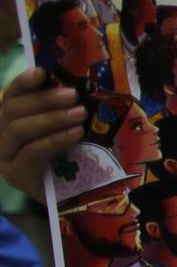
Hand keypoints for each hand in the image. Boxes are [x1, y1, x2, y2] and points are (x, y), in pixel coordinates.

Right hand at [0, 67, 85, 201]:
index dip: (22, 82)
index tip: (41, 71)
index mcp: (6, 120)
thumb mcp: (61, 128)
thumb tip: (70, 83)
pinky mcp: (15, 175)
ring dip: (51, 118)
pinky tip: (75, 133)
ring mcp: (4, 157)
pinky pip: (32, 152)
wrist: (68, 195)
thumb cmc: (66, 156)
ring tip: (80, 113)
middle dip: (44, 100)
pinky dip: (55, 140)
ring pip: (19, 129)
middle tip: (73, 95)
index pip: (9, 96)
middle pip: (12, 110)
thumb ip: (58, 109)